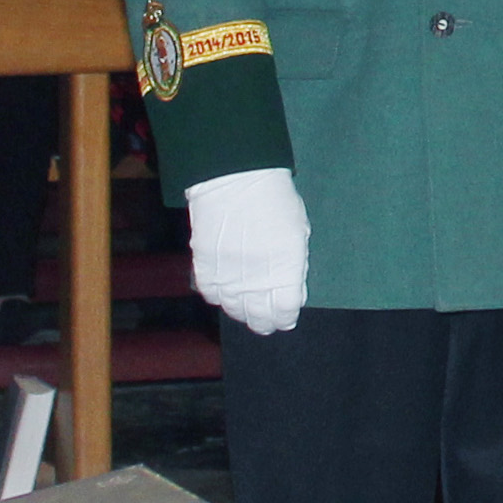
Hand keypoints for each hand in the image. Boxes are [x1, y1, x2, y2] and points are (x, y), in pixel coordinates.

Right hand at [185, 165, 309, 334]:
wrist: (235, 180)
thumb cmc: (275, 200)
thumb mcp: (298, 231)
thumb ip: (295, 265)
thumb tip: (292, 294)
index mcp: (286, 269)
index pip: (285, 312)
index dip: (286, 318)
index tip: (286, 317)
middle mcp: (257, 280)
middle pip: (259, 319)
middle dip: (265, 322)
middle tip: (267, 320)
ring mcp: (228, 277)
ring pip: (234, 311)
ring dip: (242, 311)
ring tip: (247, 306)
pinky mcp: (204, 270)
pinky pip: (212, 297)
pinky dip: (220, 296)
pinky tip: (227, 289)